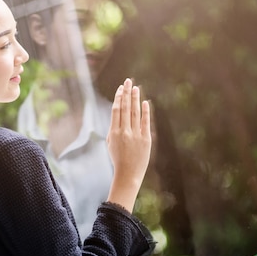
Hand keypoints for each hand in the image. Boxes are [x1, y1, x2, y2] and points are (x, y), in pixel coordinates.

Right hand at [106, 78, 151, 211]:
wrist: (128, 174)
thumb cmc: (118, 158)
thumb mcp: (111, 143)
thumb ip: (113, 128)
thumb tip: (117, 113)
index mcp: (114, 132)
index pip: (116, 110)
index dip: (119, 97)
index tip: (121, 88)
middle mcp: (124, 131)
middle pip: (125, 108)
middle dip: (127, 93)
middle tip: (128, 81)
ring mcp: (135, 135)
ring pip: (135, 112)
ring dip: (135, 99)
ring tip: (136, 88)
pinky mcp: (145, 139)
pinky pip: (145, 122)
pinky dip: (145, 111)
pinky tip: (145, 102)